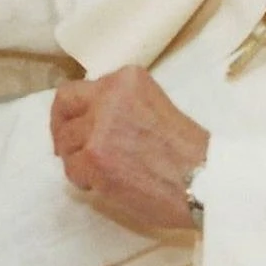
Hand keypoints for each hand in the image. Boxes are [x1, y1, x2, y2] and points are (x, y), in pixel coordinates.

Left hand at [49, 66, 209, 233]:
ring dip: (77, 160)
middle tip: (65, 150)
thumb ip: (120, 105)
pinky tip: (104, 185)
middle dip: (60, 130)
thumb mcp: (151, 106)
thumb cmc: (185, 151)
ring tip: (100, 174)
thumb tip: (88, 120)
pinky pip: (72, 169)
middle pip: (64, 107)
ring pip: (66, 143)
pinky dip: (83, 180)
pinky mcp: (95, 158)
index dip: (72, 111)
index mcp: (126, 80)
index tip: (73, 126)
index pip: (80, 88)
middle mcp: (109, 96)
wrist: (205, 179)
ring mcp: (100, 127)